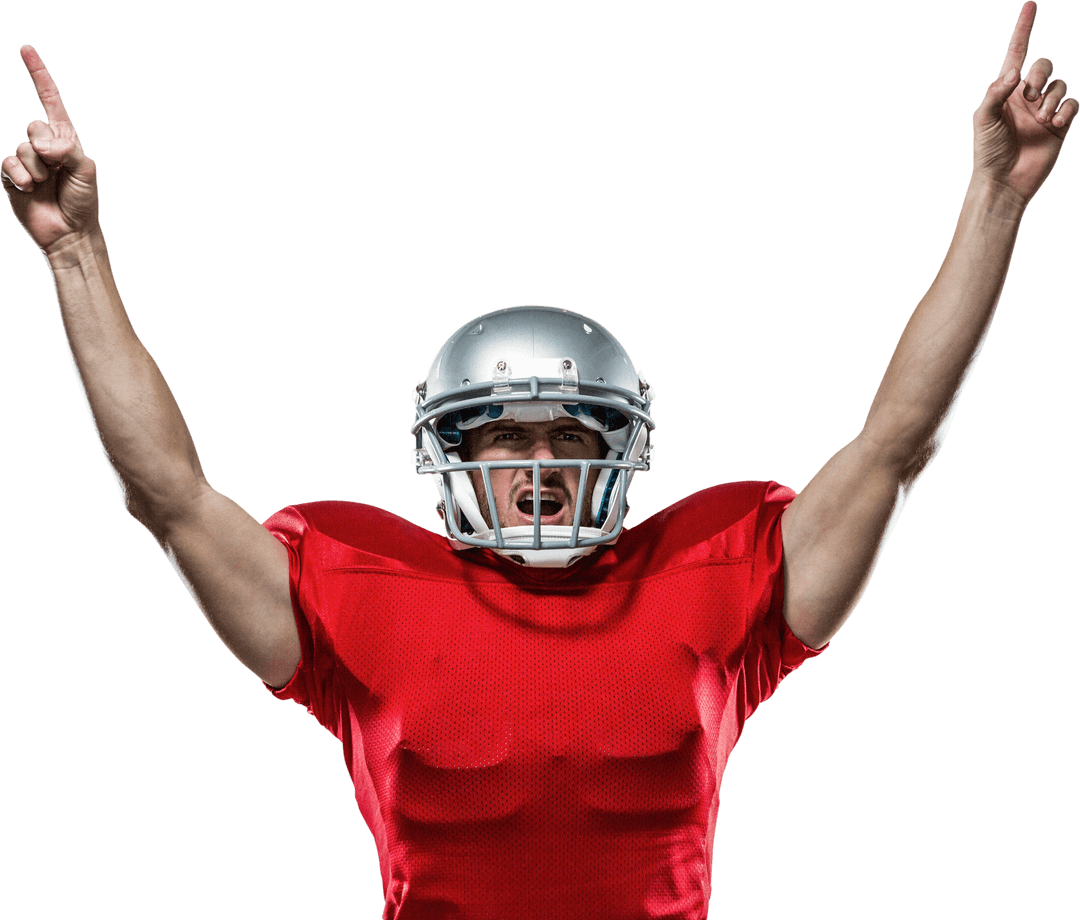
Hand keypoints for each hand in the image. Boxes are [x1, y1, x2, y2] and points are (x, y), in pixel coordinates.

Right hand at [1, 45, 98, 253]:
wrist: (69, 233)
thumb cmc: (83, 202)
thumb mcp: (86, 171)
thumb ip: (68, 149)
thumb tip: (42, 144)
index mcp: (65, 139)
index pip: (50, 100)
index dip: (38, 75)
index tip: (26, 49)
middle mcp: (44, 146)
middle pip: (34, 126)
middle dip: (46, 148)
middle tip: (57, 171)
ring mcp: (26, 160)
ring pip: (22, 148)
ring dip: (37, 170)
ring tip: (46, 186)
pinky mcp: (11, 175)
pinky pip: (8, 164)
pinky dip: (21, 177)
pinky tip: (30, 190)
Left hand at [972, 1, 1076, 204]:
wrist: (1003, 181)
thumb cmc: (987, 151)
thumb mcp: (982, 119)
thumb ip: (995, 92)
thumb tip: (1015, 71)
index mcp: (1005, 90)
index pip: (1016, 52)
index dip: (1024, 28)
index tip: (1031, 4)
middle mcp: (1026, 95)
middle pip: (1044, 64)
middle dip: (1040, 73)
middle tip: (1029, 95)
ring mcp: (1044, 108)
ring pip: (1060, 83)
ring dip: (1051, 98)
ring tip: (1040, 119)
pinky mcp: (1060, 123)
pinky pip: (1073, 103)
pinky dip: (1065, 109)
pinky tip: (1053, 124)